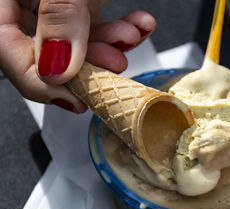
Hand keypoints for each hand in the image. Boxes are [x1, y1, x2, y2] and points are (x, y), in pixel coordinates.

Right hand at [0, 0, 155, 112]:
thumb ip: (59, 17)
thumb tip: (57, 70)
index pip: (6, 50)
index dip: (40, 83)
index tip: (76, 100)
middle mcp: (27, 3)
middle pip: (46, 53)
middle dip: (87, 67)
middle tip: (112, 67)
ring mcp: (55, 3)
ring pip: (78, 43)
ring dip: (110, 49)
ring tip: (129, 38)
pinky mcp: (82, 0)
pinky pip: (97, 25)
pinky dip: (121, 30)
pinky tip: (139, 25)